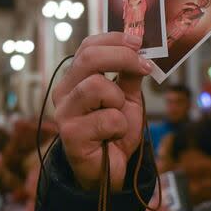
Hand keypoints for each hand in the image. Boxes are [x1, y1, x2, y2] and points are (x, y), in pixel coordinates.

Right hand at [53, 32, 152, 191]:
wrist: (109, 170)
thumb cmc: (114, 132)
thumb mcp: (128, 98)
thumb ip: (129, 75)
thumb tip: (140, 49)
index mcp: (75, 79)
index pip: (88, 47)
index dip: (114, 40)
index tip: (140, 43)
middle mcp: (64, 92)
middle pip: (89, 58)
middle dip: (123, 57)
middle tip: (145, 66)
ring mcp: (64, 113)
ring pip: (97, 86)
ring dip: (119, 101)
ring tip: (118, 118)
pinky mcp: (70, 134)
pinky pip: (108, 119)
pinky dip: (120, 128)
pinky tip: (112, 138)